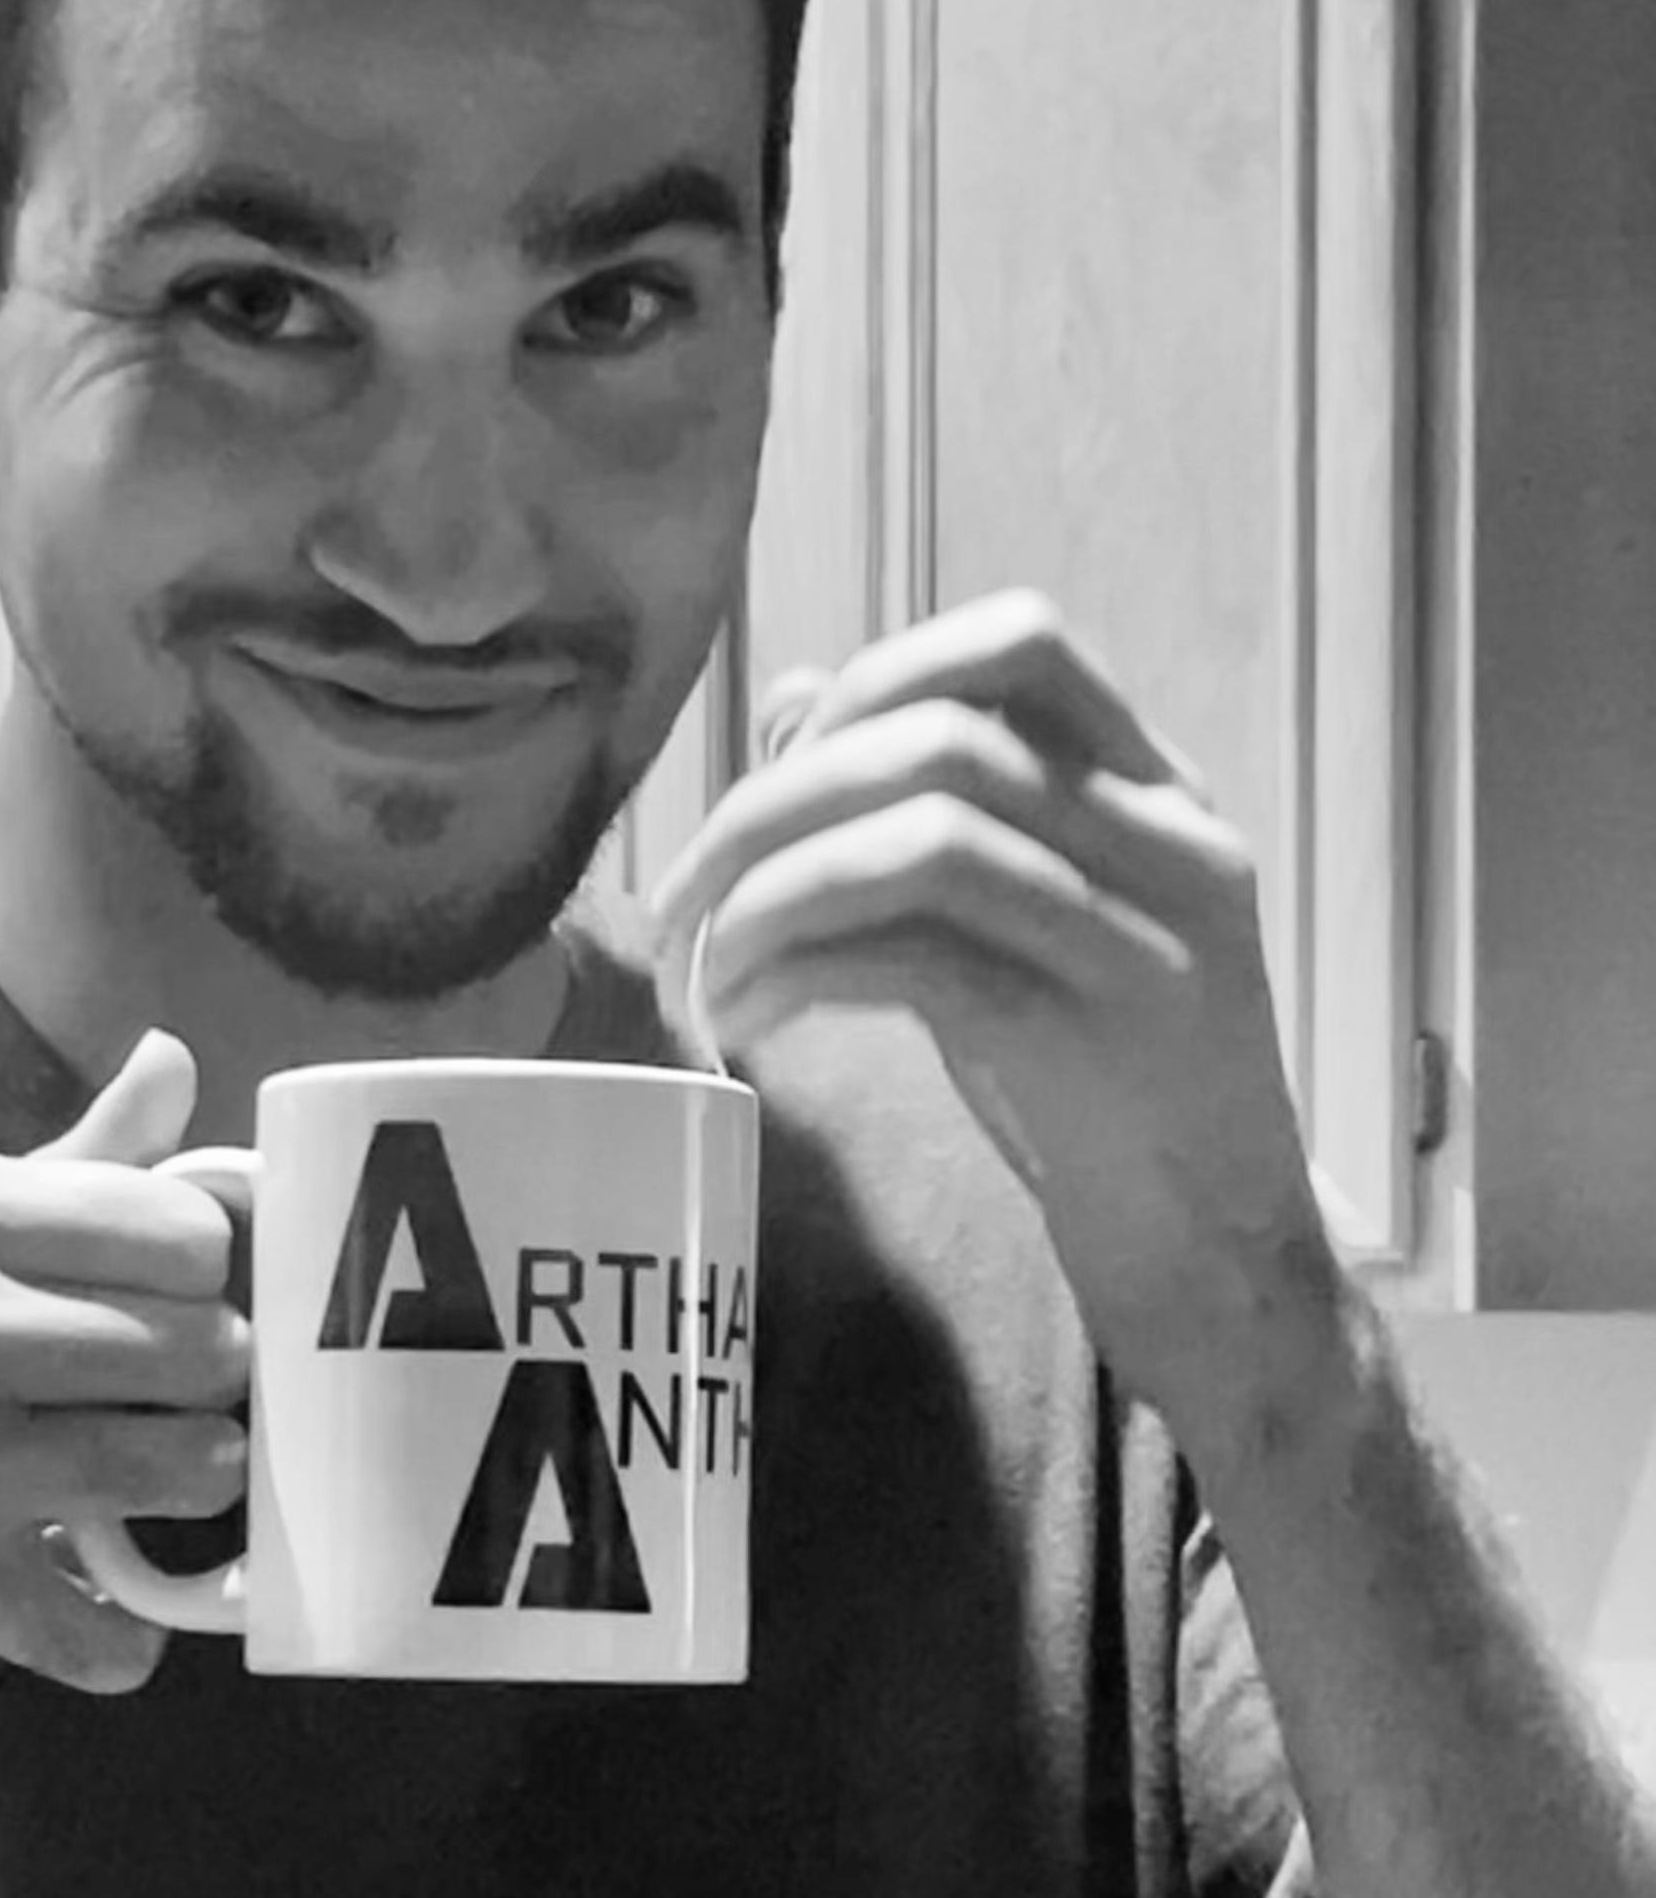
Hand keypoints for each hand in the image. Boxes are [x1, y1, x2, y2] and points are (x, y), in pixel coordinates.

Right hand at [0, 1029, 244, 1693]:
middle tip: (194, 1381)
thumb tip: (178, 1062)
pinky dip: (117, 1633)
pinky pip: (84, 1628)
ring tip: (172, 1466)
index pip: (163, 1224)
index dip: (208, 1260)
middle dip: (215, 1368)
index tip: (191, 1283)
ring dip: (193, 1474)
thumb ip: (52, 1160)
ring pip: (164, 1468)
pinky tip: (103, 1605)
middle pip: (188, 1344)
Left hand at [650, 589, 1343, 1439]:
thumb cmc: (1102, 1087)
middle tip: (680, 898)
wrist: (1224, 1264)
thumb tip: (791, 696)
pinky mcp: (1101, 1046)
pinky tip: (751, 1020)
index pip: (1021, 641)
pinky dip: (801, 973)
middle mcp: (1169, 841)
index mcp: (1154, 789)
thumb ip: (922, 808)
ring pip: (927, 839)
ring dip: (772, 891)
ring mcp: (1148, 941)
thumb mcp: (1016, 919)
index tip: (773, 775)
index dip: (869, 681)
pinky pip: (921, 962)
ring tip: (703, 967)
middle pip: (938, 741)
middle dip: (772, 806)